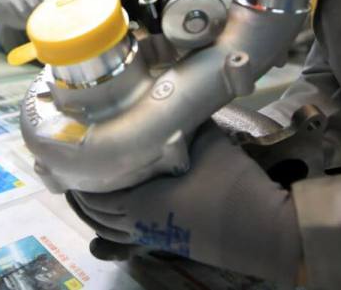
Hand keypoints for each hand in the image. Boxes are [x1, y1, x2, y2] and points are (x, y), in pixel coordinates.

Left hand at [67, 122, 301, 285]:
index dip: (80, 178)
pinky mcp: (172, 243)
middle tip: (80, 169)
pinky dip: (117, 225)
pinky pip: (130, 237)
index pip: (94, 194)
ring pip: (111, 230)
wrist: (265, 229)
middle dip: (85, 193)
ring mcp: (156, 238)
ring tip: (94, 188)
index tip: (75, 157)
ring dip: (99, 211)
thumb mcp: (209, 142)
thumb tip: (174, 96)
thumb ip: (186, 119)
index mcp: (140, 202)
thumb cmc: (232, 186)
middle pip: (97, 214)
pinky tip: (123, 208)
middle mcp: (140, 224)